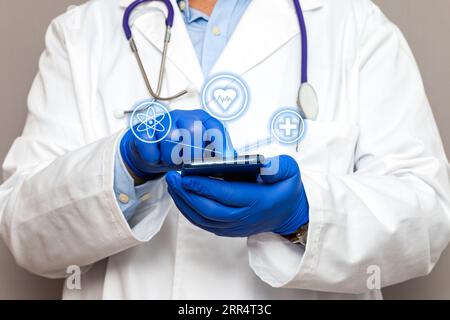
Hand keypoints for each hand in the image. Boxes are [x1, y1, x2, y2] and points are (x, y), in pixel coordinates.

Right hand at [120, 109, 232, 180]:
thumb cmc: (178, 152)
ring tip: (171, 160)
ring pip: (170, 137)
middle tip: (187, 163)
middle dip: (192, 153)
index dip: (217, 146)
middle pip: (193, 130)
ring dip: (171, 156)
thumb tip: (231, 160)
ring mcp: (162, 120)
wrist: (150, 152)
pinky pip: (149, 143)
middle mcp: (183, 116)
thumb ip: (215, 154)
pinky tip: (155, 158)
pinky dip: (153, 156)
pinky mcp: (143, 129)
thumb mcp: (199, 152)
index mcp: (201, 119)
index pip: (215, 128)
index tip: (216, 162)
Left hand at [166, 155, 308, 236]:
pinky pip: (203, 223)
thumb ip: (278, 167)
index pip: (227, 195)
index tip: (187, 176)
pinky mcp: (227, 229)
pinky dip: (188, 211)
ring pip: (203, 218)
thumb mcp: (289, 171)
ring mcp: (234, 226)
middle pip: (209, 209)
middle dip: (188, 194)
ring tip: (172, 185)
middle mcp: (244, 217)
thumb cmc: (285, 189)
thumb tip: (263, 165)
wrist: (287, 213)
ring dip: (184, 202)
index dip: (205, 187)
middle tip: (173, 178)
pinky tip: (180, 197)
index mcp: (259, 201)